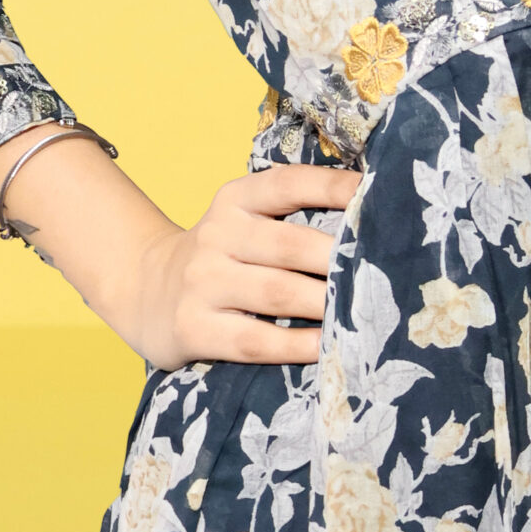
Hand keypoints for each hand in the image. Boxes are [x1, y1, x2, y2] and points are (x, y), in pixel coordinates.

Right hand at [129, 164, 360, 369]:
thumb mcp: (244, 220)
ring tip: (363, 312)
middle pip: (290, 245)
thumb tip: (370, 218)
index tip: (376, 193)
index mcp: (236, 200)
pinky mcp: (194, 328)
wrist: (146, 292)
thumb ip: (293, 215)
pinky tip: (326, 347)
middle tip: (384, 272)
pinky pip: (255, 340)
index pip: (288, 184)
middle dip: (339, 259)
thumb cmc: (222, 256)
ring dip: (325, 303)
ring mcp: (203, 283)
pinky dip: (296, 344)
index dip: (333, 188)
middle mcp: (217, 235)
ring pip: (277, 293)